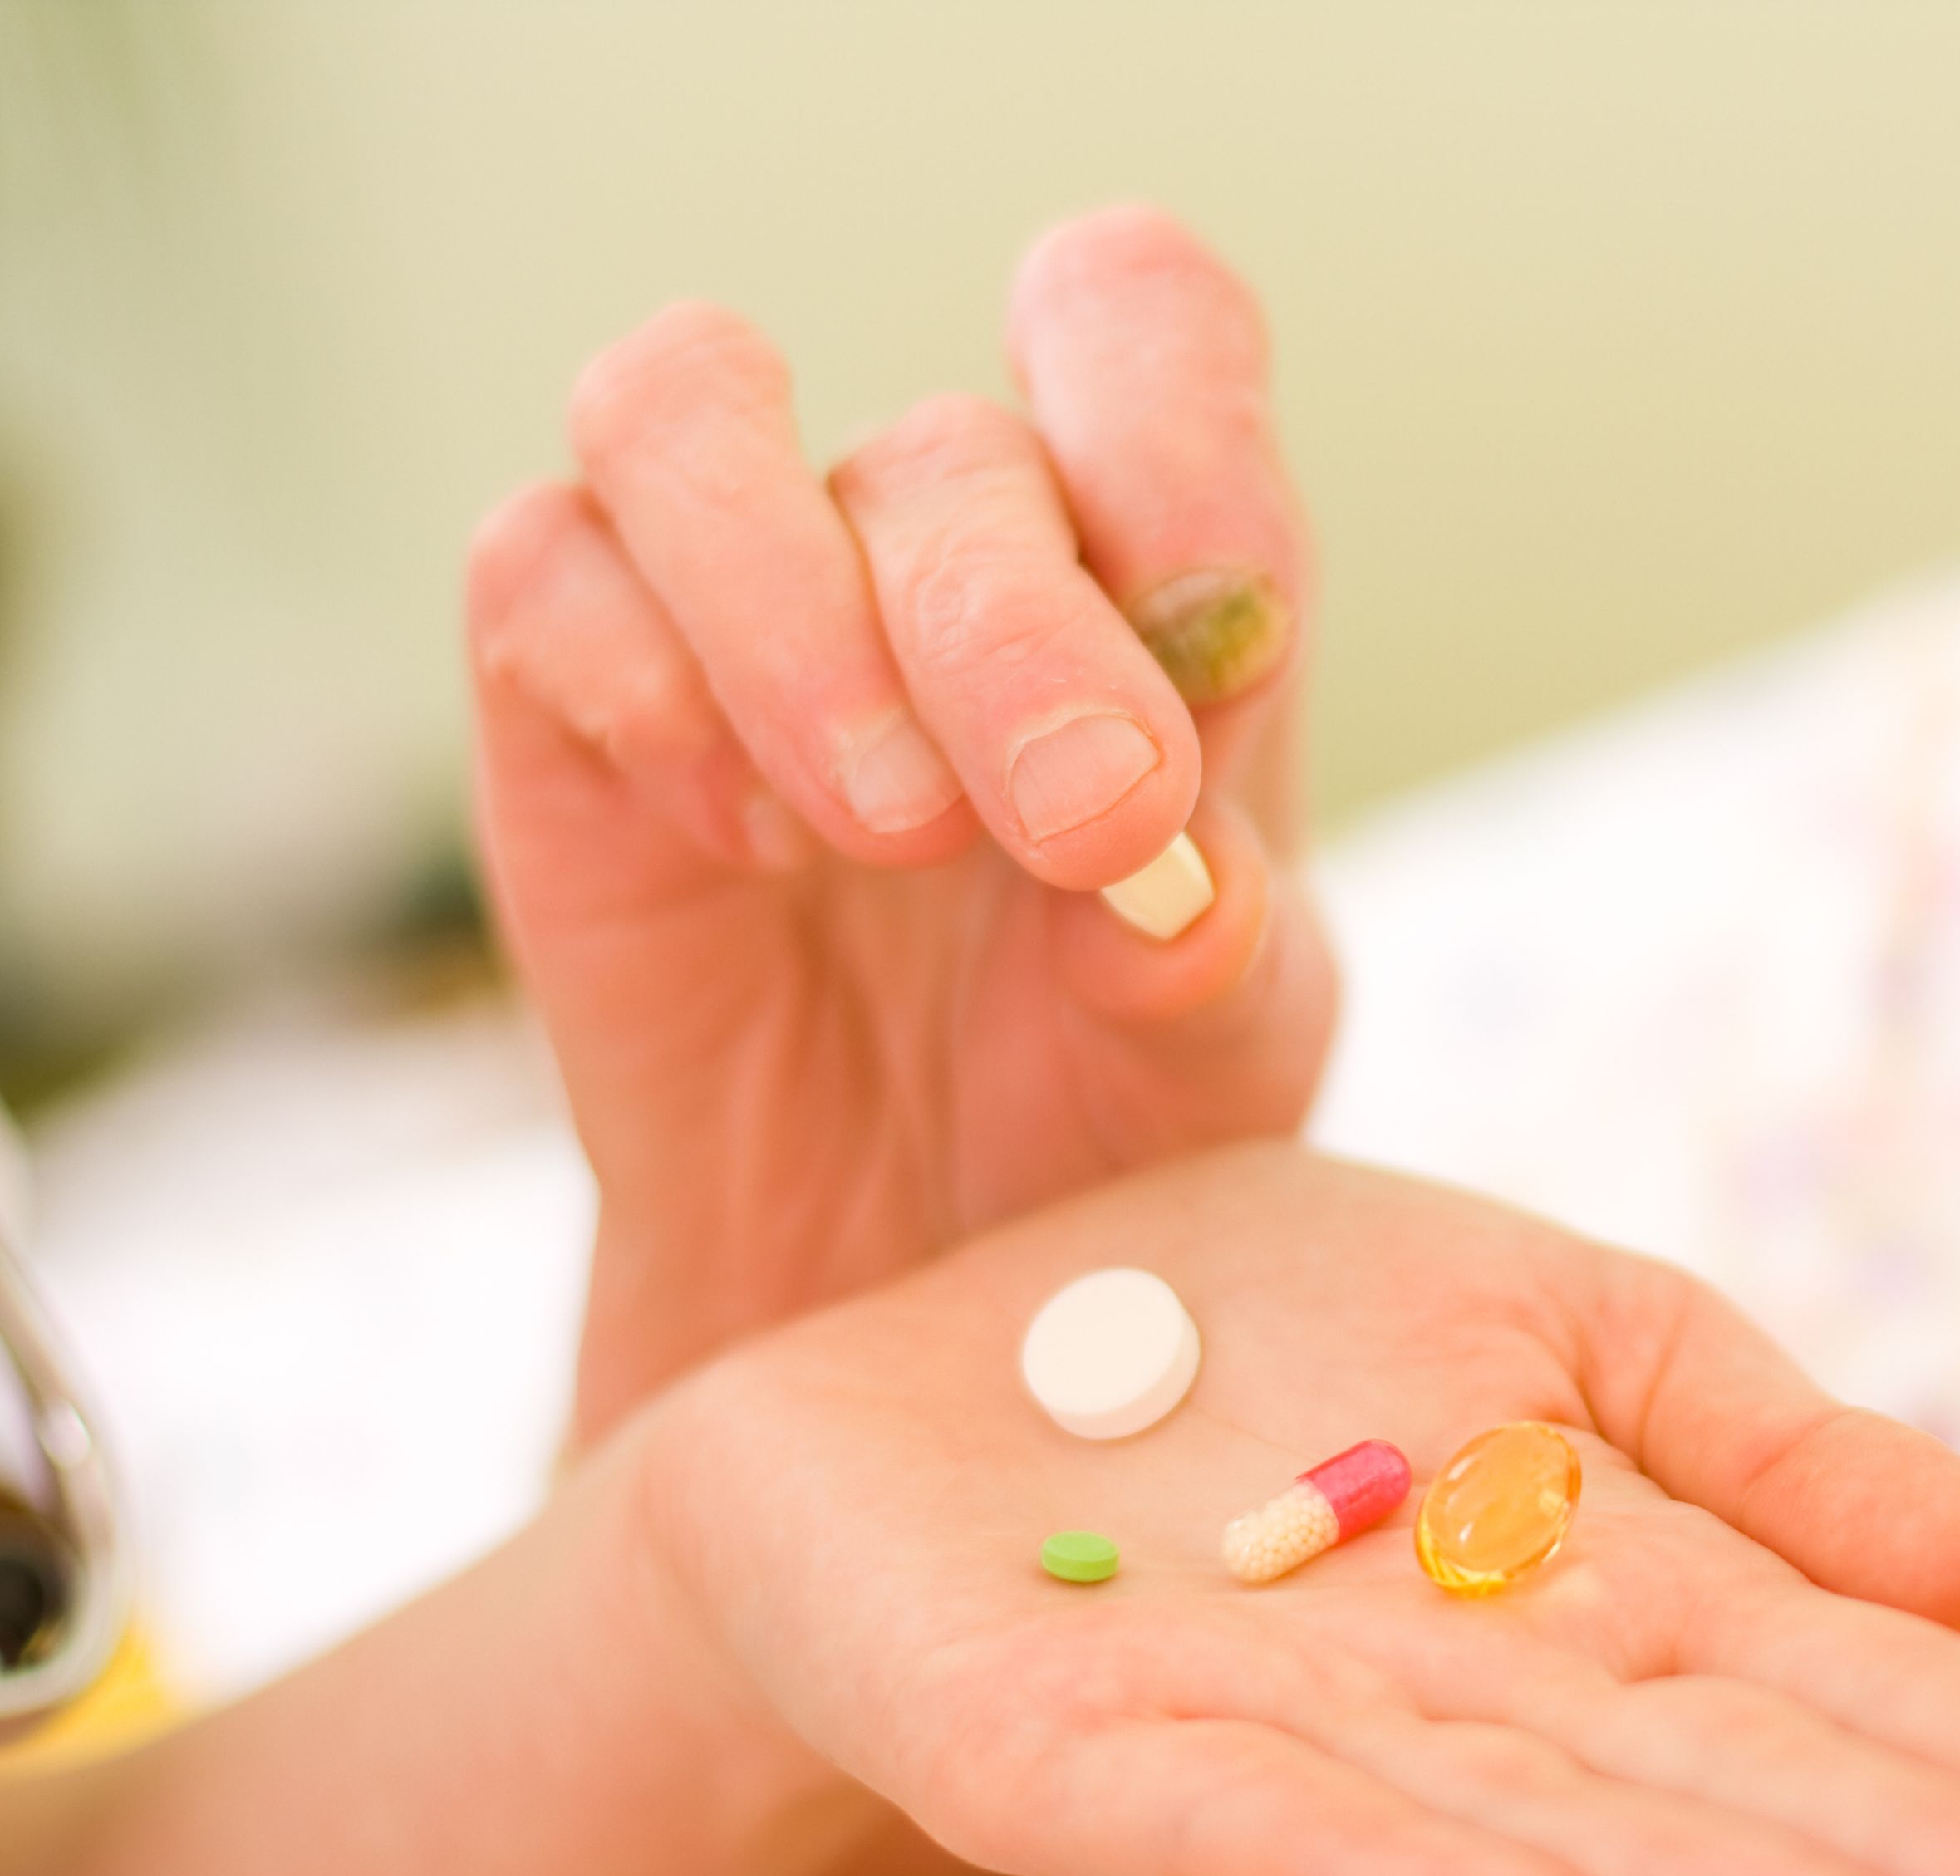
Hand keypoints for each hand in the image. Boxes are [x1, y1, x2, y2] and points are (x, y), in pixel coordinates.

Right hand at [466, 206, 1332, 1439]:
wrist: (903, 1270)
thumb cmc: (1094, 1113)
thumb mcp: (1212, 1062)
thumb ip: (1221, 960)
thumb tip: (1176, 884)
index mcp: (1139, 568)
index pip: (1139, 329)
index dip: (1168, 417)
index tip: (1221, 627)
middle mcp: (935, 535)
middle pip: (949, 446)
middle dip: (1018, 634)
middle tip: (1086, 825)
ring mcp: (734, 584)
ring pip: (688, 411)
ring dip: (795, 610)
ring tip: (891, 826)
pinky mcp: (564, 687)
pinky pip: (546, 576)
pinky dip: (645, 690)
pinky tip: (744, 850)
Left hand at [606, 1142, 1959, 1875]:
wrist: (899, 1337)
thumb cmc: (1247, 1329)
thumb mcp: (1537, 1314)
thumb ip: (1746, 1428)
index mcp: (1593, 1581)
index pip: (1839, 1683)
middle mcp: (1466, 1690)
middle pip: (1717, 1779)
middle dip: (1920, 1868)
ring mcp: (1274, 1736)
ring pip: (1524, 1825)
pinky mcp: (1066, 1755)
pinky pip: (1247, 1823)